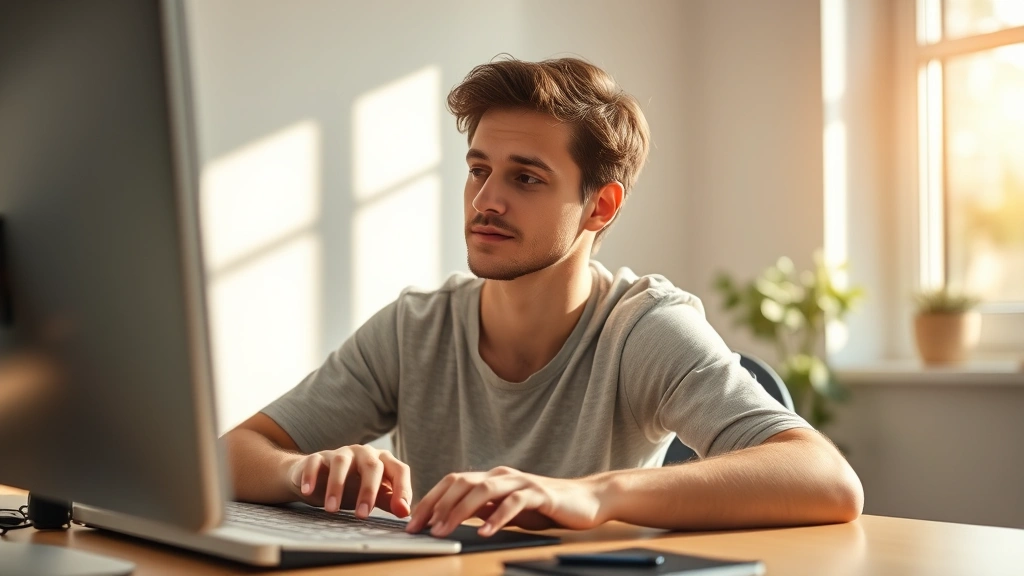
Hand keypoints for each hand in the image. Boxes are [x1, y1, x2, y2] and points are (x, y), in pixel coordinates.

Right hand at [287, 445, 411, 517]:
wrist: (319, 479)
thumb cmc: (353, 487)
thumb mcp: (374, 494)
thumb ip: (390, 501)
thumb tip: (405, 512)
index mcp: (383, 461)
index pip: (399, 470)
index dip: (403, 489)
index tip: (400, 511)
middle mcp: (364, 453)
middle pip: (372, 466)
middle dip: (368, 491)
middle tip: (362, 516)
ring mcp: (341, 453)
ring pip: (341, 463)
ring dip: (336, 486)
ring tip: (332, 510)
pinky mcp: (318, 457)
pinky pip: (315, 463)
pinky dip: (311, 476)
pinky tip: (309, 491)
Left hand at [405, 466, 606, 536]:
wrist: (588, 498)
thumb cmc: (547, 507)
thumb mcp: (509, 511)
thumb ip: (486, 512)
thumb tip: (454, 522)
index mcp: (493, 478)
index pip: (453, 483)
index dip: (430, 500)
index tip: (412, 521)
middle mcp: (503, 476)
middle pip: (461, 483)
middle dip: (436, 505)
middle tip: (419, 527)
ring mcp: (521, 482)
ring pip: (483, 490)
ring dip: (459, 511)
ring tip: (444, 531)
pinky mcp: (540, 493)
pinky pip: (514, 503)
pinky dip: (497, 518)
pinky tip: (485, 532)